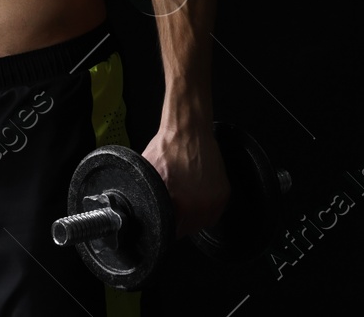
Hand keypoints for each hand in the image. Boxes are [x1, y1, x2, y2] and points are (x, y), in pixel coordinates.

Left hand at [141, 122, 230, 238]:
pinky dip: (206, 208)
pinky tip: (197, 197)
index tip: (163, 222)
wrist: (187, 131)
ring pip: (202, 223)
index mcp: (179, 205)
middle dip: (179, 222)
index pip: (172, 232)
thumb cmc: (167, 149)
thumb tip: (139, 212)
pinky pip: (215, 213)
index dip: (165, 228)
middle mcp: (199, 207)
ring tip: (185, 201)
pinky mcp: (224, 193)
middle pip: (187, 229)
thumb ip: (145, 197)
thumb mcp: (146, 175)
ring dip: (193, 217)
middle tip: (173, 209)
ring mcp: (214, 201)